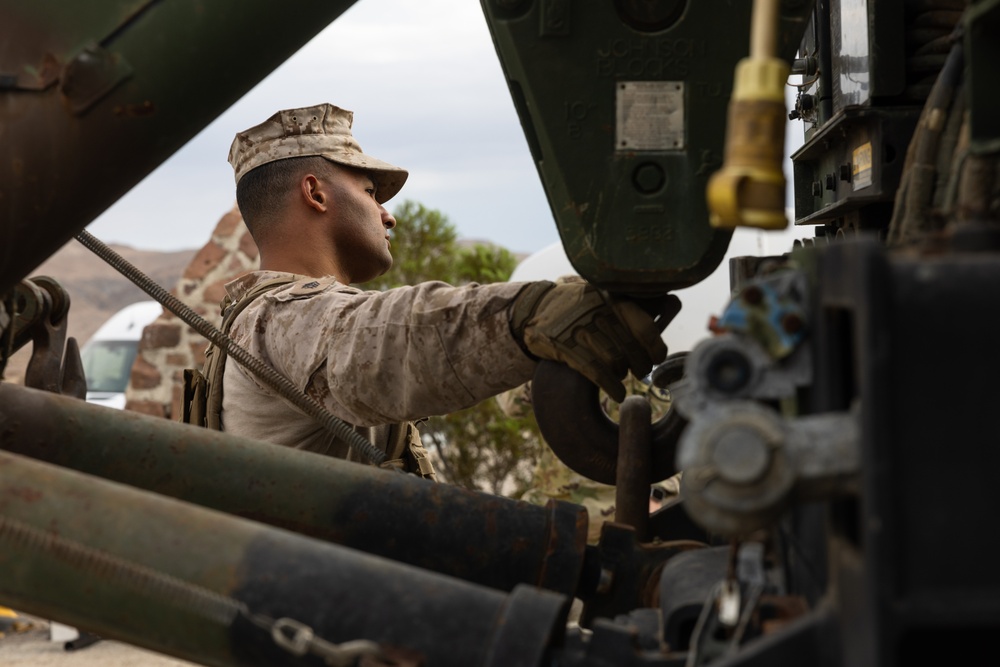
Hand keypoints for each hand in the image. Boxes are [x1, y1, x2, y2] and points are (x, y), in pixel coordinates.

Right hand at [510, 281, 680, 401]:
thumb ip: (637, 302)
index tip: (657, 357)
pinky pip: (596, 372)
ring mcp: (579, 329)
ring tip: (623, 375)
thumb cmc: (580, 306)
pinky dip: (612, 386)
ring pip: (615, 361)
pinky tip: (618, 393)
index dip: (656, 347)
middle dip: (640, 364)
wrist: (535, 310)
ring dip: (623, 373)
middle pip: (631, 348)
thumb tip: (673, 302)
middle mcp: (597, 311)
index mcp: (611, 296)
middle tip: (641, 369)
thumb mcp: (605, 295)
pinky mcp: (564, 347)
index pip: (645, 326)